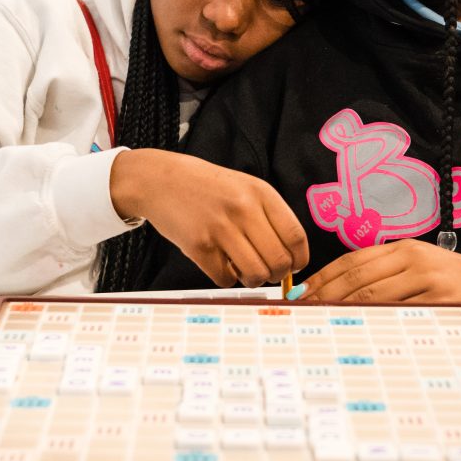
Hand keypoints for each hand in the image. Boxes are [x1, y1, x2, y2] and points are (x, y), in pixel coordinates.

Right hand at [110, 149, 307, 286]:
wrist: (161, 180)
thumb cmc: (207, 188)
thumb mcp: (245, 188)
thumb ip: (268, 215)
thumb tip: (292, 256)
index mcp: (261, 193)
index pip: (295, 235)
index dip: (300, 259)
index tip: (296, 267)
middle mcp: (244, 209)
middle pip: (279, 260)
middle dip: (278, 274)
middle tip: (269, 273)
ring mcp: (220, 228)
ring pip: (255, 274)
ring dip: (254, 280)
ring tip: (244, 269)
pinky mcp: (198, 246)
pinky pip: (225, 279)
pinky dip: (227, 279)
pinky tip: (221, 264)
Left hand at [297, 238, 460, 304]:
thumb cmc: (455, 280)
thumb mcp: (421, 266)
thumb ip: (388, 273)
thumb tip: (342, 292)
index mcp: (405, 248)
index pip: (354, 260)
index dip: (324, 275)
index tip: (303, 290)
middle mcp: (413, 259)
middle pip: (358, 276)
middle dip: (326, 292)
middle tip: (303, 307)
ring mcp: (427, 279)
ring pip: (373, 294)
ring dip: (342, 307)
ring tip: (321, 318)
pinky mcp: (439, 300)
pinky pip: (398, 311)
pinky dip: (373, 318)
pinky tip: (357, 326)